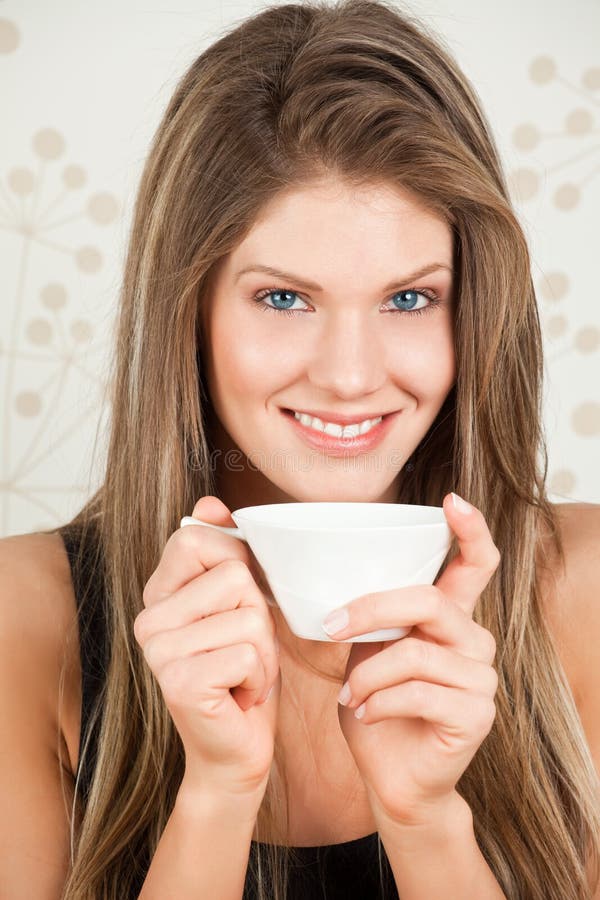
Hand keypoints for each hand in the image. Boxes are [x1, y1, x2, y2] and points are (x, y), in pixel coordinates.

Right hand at [134, 496, 280, 802]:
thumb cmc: (242, 673)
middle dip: (258, 615)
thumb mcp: (240, 606)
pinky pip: (248, 653)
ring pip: (248, 616)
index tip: (238, 602)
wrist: (234, 752)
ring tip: (242, 676)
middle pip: (234, 575)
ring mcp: (158, 650)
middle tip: (242, 651)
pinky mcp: (179, 681)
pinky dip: (260, 677)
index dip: (237, 562)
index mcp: (158, 594)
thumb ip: (224, 553)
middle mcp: (148, 619)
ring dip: (263, 652)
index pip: (198, 538)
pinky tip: (239, 697)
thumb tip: (208, 503)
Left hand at [323, 492, 499, 825]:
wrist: (392, 779)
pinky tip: (366, 715)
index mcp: (449, 619)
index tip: (452, 500)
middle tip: (330, 627)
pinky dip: (378, 703)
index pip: (475, 564)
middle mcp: (473, 641)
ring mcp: (480, 678)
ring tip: (351, 697)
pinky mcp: (475, 715)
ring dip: (367, 675)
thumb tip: (321, 577)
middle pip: (430, 601)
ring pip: (413, 653)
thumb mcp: (366, 652)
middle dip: (372, 609)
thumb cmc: (376, 707)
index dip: (470, 530)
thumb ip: (368, 617)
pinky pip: (416, 693)